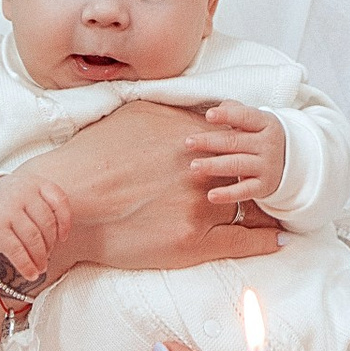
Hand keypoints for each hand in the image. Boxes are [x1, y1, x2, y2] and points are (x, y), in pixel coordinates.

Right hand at [0, 165, 72, 284]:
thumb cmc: (6, 202)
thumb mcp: (26, 193)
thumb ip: (44, 206)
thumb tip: (61, 238)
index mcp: (34, 183)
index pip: (59, 200)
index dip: (65, 222)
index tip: (63, 238)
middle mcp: (22, 193)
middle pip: (47, 223)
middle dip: (50, 244)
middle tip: (48, 256)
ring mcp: (8, 210)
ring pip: (34, 238)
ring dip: (40, 257)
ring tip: (41, 267)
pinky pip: (17, 250)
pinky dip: (27, 265)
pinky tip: (31, 274)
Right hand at [39, 104, 281, 274]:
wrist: (68, 201)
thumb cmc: (92, 157)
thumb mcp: (134, 115)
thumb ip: (172, 112)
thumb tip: (198, 109)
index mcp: (188, 136)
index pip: (236, 140)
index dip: (249, 148)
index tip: (258, 152)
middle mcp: (200, 169)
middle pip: (248, 171)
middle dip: (262, 175)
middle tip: (277, 180)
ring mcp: (198, 207)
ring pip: (249, 205)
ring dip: (266, 205)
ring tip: (281, 209)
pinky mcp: (192, 242)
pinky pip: (243, 240)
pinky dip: (265, 239)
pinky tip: (281, 239)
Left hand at [188, 102, 286, 212]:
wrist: (290, 162)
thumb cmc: (260, 137)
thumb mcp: (255, 121)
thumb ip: (236, 110)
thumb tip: (219, 107)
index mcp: (266, 123)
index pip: (245, 117)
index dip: (227, 115)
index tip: (208, 115)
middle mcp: (268, 145)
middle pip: (235, 142)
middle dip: (210, 142)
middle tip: (188, 142)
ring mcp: (267, 166)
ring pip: (237, 165)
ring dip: (214, 166)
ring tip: (194, 166)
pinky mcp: (264, 186)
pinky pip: (244, 191)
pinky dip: (228, 194)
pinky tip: (211, 196)